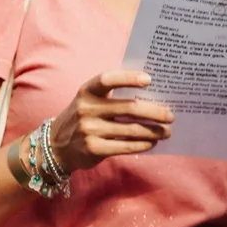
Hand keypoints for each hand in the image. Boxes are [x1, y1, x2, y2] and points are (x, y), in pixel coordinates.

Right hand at [48, 71, 173, 170]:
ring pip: (132, 129)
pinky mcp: (93, 149)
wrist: (56, 146)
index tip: (149, 80)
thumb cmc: (84, 118)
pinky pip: (126, 146)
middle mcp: (86, 109)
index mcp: (87, 91)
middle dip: (156, 112)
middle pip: (130, 107)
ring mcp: (89, 130)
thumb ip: (112, 96)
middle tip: (170, 116)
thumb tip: (153, 96)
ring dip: (154, 131)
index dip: (128, 78)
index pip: (107, 79)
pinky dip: (143, 144)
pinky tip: (152, 142)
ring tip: (166, 132)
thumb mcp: (90, 101)